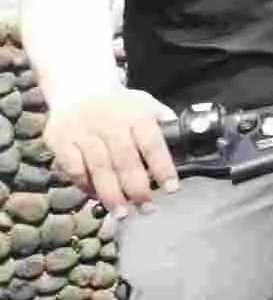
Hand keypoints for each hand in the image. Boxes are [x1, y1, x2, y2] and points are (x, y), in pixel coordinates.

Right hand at [43, 86, 177, 218]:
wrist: (79, 86)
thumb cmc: (120, 103)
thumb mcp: (145, 104)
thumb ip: (163, 121)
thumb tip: (185, 138)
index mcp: (136, 114)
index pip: (152, 144)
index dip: (162, 168)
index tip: (171, 189)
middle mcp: (110, 123)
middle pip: (125, 161)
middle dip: (137, 189)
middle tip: (146, 208)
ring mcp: (83, 131)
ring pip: (99, 168)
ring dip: (111, 194)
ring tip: (122, 213)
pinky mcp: (61, 140)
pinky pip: (74, 168)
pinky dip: (85, 185)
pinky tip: (95, 197)